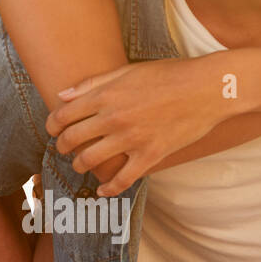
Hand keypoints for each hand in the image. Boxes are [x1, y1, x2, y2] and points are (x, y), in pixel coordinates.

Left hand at [46, 57, 229, 195]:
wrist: (208, 88)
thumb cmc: (168, 74)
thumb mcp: (127, 70)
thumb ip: (92, 84)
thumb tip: (63, 95)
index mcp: (105, 96)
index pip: (63, 115)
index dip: (52, 125)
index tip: (53, 129)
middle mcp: (113, 118)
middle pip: (72, 139)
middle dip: (61, 146)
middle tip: (63, 148)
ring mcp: (131, 139)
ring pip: (90, 161)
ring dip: (79, 165)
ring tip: (81, 165)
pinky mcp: (151, 155)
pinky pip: (122, 180)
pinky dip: (109, 189)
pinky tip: (102, 191)